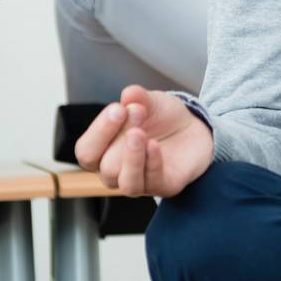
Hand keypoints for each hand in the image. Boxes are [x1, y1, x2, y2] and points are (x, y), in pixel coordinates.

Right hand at [74, 85, 213, 196]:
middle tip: (138, 112)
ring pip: (126, 181)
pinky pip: (152, 182)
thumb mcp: (149, 102)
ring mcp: (140, 182)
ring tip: (139, 133)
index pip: (86, 151)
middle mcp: (115, 172)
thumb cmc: (161, 118)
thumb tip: (129, 94)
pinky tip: (155, 144)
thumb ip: (137, 98)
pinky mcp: (164, 187)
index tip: (118, 109)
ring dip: (131, 157)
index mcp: (102, 152)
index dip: (99, 131)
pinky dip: (152, 162)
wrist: (194, 128)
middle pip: (105, 165)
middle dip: (120, 136)